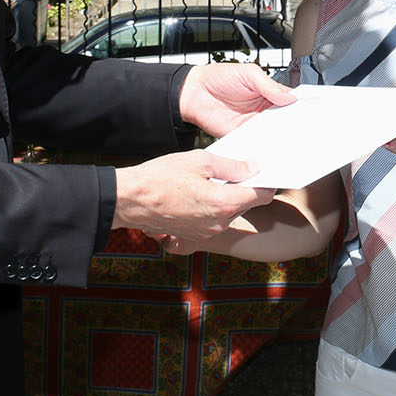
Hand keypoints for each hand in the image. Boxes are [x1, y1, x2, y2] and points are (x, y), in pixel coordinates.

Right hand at [112, 150, 274, 239]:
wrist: (129, 200)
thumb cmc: (161, 177)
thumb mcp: (200, 160)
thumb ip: (231, 166)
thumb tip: (252, 167)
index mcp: (225, 203)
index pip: (261, 195)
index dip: (265, 182)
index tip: (263, 171)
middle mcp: (220, 223)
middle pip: (246, 204)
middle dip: (245, 188)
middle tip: (237, 169)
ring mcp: (207, 232)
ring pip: (230, 213)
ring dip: (228, 198)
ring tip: (213, 179)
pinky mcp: (194, 235)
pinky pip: (214, 220)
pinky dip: (213, 207)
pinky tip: (200, 192)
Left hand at [180, 62, 294, 137]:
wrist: (194, 92)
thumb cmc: (219, 77)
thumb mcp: (249, 74)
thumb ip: (270, 86)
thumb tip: (291, 97)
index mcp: (269, 92)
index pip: (291, 101)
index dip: (301, 106)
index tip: (312, 112)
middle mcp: (264, 109)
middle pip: (286, 119)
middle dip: (295, 124)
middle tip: (305, 129)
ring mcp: (254, 123)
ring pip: (274, 133)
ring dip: (281, 136)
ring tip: (292, 140)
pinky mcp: (243, 135)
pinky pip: (257, 142)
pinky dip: (264, 145)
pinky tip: (271, 146)